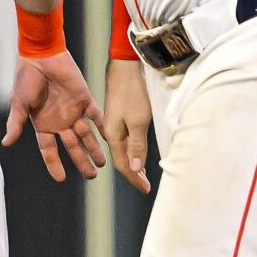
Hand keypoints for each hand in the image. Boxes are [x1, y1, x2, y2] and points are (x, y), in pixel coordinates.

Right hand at [4, 52, 106, 181]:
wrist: (41, 55)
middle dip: (81, 161)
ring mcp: (73, 111)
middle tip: (91, 175)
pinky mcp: (85, 100)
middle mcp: (59, 121)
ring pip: (86, 136)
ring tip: (103, 164)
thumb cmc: (26, 78)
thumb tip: (6, 143)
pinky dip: (104, 127)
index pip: (49, 149)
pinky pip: (97, 116)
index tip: (61, 178)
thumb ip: (16, 124)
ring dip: (94, 149)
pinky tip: (113, 139)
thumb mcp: (20, 103)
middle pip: (72, 147)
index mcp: (42, 124)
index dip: (54, 163)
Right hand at [102, 58, 153, 194]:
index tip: (145, 190)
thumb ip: (137, 145)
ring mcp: (115, 122)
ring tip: (143, 173)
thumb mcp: (138, 121)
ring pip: (124, 148)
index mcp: (113, 136)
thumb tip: (135, 169)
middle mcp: (111, 132)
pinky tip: (138, 149)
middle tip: (145, 185)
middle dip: (134, 174)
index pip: (124, 165)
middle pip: (123, 158)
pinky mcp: (121, 114)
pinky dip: (133, 148)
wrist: (126, 67)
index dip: (135, 179)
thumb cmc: (133, 92)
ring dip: (134, 162)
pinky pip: (126, 137)